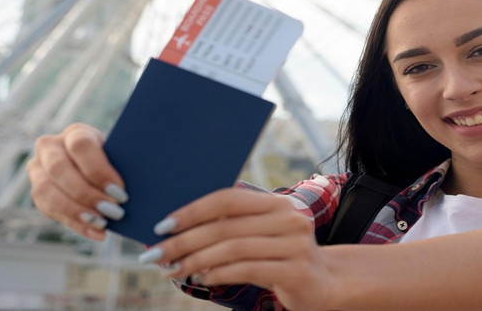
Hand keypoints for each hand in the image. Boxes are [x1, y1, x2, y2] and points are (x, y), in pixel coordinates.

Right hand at [28, 123, 127, 239]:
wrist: (98, 168)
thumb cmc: (117, 160)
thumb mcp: (121, 155)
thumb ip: (127, 164)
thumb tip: (147, 180)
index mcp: (76, 133)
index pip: (81, 146)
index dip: (99, 170)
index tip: (121, 191)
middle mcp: (50, 147)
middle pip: (59, 169)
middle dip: (88, 194)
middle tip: (115, 211)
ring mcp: (38, 169)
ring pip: (47, 191)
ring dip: (77, 211)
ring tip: (104, 224)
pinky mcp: (37, 192)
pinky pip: (49, 210)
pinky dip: (75, 224)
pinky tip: (97, 233)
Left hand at [141, 188, 332, 310]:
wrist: (326, 283)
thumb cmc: (283, 257)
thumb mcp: (262, 235)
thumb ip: (233, 227)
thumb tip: (178, 231)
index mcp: (277, 203)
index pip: (228, 199)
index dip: (192, 210)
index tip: (162, 226)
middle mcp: (288, 218)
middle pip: (225, 226)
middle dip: (183, 241)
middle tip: (154, 254)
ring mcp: (294, 244)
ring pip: (232, 248)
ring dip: (195, 260)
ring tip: (173, 270)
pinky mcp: (296, 270)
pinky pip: (246, 269)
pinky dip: (218, 274)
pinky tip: (201, 279)